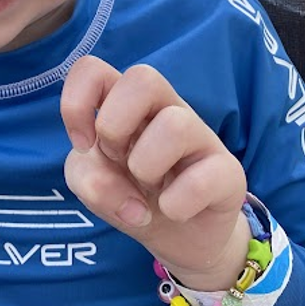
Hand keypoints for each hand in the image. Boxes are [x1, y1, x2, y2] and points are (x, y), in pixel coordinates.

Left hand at [61, 57, 248, 290]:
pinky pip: (203, 179)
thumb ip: (89, 180)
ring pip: (174, 124)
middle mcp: (164, 108)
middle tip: (118, 159)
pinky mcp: (228, 171)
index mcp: (125, 102)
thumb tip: (126, 196)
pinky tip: (174, 210)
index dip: (76, 104)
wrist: (177, 236)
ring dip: (146, 168)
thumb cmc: (130, 193)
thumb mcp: (93, 185)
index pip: (93, 68)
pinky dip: (176, 205)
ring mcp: (199, 135)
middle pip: (142, 77)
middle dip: (114, 127)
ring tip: (150, 187)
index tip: (83, 144)